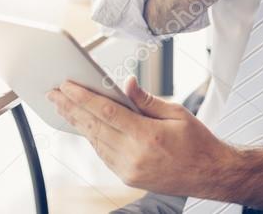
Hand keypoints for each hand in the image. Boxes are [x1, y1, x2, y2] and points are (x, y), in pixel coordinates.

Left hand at [48, 76, 233, 196]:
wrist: (209, 174)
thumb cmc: (197, 141)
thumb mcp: (177, 113)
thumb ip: (147, 100)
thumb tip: (125, 84)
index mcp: (147, 135)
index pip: (106, 112)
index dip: (83, 98)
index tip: (67, 86)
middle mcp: (134, 155)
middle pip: (94, 127)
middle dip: (71, 108)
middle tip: (54, 94)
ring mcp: (128, 169)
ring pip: (95, 142)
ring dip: (77, 123)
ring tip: (63, 107)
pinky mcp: (127, 177)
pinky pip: (103, 154)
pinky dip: (92, 138)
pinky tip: (84, 126)